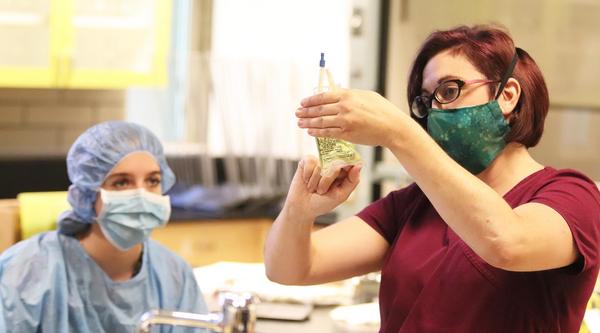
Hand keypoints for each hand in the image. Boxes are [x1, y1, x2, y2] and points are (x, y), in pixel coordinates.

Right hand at [284, 156, 360, 218]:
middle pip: (334, 164)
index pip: (350, 162)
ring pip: (320, 165)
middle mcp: (333, 165)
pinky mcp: (307, 161)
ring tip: (313, 189)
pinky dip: (307, 174)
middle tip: (321, 191)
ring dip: (315, 181)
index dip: (347, 165)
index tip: (341, 175)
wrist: (302, 208)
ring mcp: (320, 161)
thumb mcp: (340, 196)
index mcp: (344, 173)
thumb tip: (359, 165)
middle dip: (326, 181)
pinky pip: (310, 162)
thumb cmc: (323, 203)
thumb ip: (352, 181)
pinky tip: (306, 181)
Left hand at [296, 89, 410, 146]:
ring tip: (300, 123)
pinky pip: (328, 133)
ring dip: (308, 123)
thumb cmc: (382, 110)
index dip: (310, 100)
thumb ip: (349, 95)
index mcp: (348, 95)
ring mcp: (345, 121)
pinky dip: (317, 132)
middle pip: (319, 109)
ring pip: (321, 122)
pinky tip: (310, 132)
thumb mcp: (365, 95)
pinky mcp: (347, 134)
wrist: (392, 126)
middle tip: (297, 113)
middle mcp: (345, 107)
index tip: (302, 103)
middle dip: (305, 112)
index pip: (323, 96)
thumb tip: (335, 94)